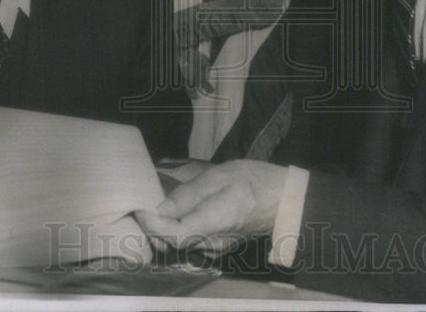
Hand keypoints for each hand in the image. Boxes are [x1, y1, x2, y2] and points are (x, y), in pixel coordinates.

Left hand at [135, 160, 286, 255]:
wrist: (285, 199)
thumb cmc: (254, 181)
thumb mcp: (221, 176)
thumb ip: (190, 194)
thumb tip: (160, 208)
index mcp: (214, 222)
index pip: (172, 235)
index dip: (152, 224)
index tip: (140, 206)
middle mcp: (213, 243)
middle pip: (171, 244)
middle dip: (153, 226)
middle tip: (145, 202)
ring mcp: (216, 249)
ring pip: (178, 246)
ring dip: (163, 229)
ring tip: (157, 206)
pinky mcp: (218, 248)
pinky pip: (189, 244)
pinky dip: (176, 232)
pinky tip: (176, 214)